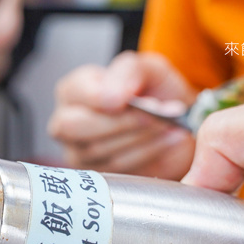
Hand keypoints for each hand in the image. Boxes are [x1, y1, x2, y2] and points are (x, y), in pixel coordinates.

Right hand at [48, 51, 195, 178]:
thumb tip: (115, 96)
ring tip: (171, 123)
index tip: (124, 100)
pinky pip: (117, 167)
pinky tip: (169, 138)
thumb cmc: (155, 92)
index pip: (73, 93)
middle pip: (74, 126)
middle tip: (157, 113)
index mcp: (74, 90)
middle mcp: (67, 122)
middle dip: (120, 121)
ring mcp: (78, 152)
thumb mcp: (149, 69)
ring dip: (141, 136)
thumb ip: (129, 72)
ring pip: (99, 149)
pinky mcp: (96, 174)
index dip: (97, 97)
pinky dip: (148, 152)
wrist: (176, 122)